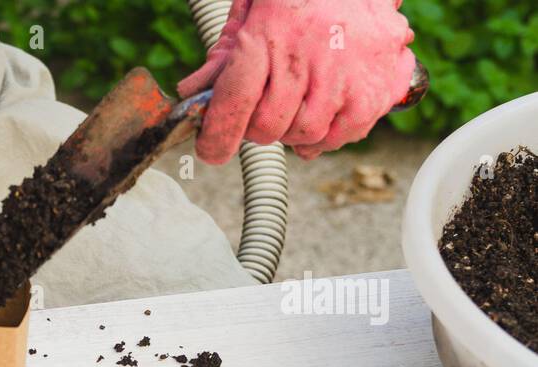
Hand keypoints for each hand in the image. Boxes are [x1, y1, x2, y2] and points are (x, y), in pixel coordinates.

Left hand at [178, 0, 415, 163]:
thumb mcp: (253, 9)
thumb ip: (224, 54)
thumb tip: (191, 93)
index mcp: (270, 34)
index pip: (235, 100)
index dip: (218, 134)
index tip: (211, 149)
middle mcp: (309, 56)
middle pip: (268, 127)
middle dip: (257, 127)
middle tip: (263, 110)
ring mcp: (346, 74)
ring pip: (304, 134)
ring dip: (293, 130)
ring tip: (297, 104)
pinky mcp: (377, 88)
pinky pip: (343, 135)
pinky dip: (329, 133)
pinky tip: (323, 112)